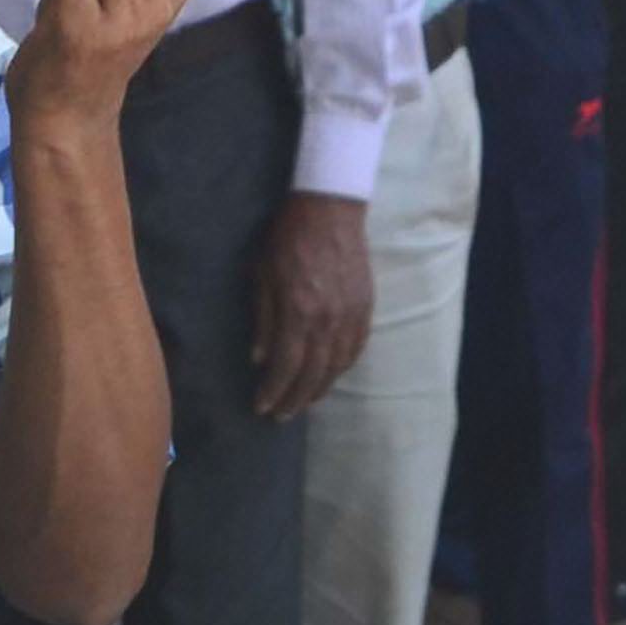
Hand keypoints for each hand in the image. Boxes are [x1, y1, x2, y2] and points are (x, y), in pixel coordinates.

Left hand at [249, 192, 371, 419]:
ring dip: (319, 389)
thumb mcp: (262, 275)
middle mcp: (327, 320)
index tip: (262, 408)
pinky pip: (356, 349)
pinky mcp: (365, 307)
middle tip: (281, 416)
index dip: (273, 392)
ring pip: (337, 366)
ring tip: (303, 402)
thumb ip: (263, 320)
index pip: (285, 366)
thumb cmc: (287, 237)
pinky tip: (330, 375)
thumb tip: (259, 359)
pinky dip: (342, 368)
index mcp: (298, 312)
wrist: (330, 208)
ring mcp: (351, 315)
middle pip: (312, 374)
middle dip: (295, 400)